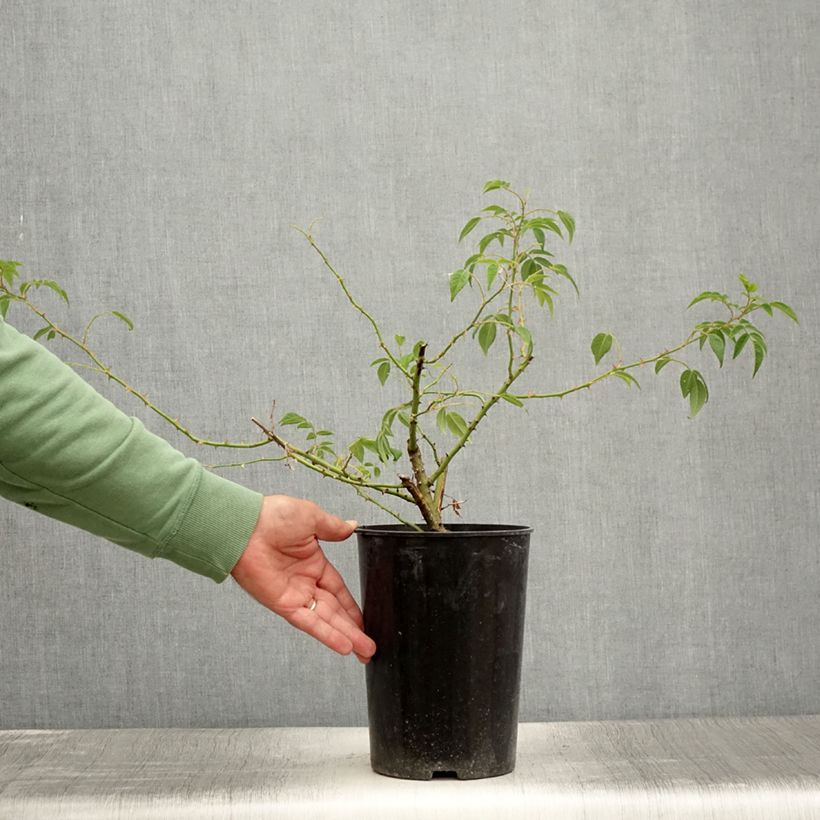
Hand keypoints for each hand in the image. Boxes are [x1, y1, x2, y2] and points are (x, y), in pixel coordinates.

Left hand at [230, 495, 375, 661]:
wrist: (245, 526)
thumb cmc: (271, 516)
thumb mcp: (311, 517)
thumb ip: (333, 528)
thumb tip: (351, 526)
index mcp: (313, 562)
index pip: (338, 590)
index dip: (352, 607)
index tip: (365, 622)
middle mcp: (304, 582)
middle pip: (335, 611)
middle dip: (354, 629)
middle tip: (369, 647)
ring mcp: (294, 594)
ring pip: (326, 620)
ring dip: (346, 637)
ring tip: (365, 652)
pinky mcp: (283, 604)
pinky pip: (309, 622)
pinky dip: (326, 634)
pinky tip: (343, 646)